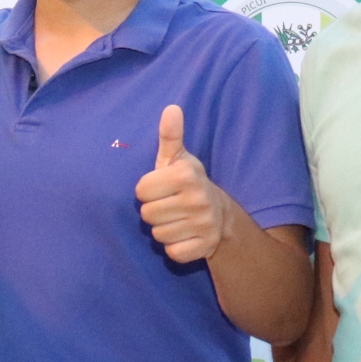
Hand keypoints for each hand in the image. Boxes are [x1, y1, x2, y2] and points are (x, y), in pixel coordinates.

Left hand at [134, 105, 227, 264]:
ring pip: (158, 235)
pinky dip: (174, 247)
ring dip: (163, 229)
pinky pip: (172, 253)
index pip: (140, 191)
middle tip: (169, 206)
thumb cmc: (188, 184)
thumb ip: (170, 136)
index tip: (162, 189)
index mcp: (186, 175)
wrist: (220, 213)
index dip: (147, 191)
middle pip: (147, 215)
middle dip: (154, 212)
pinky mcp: (205, 246)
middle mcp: (198, 199)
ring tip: (177, 219)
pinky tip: (184, 235)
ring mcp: (204, 224)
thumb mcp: (178, 159)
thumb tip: (171, 108)